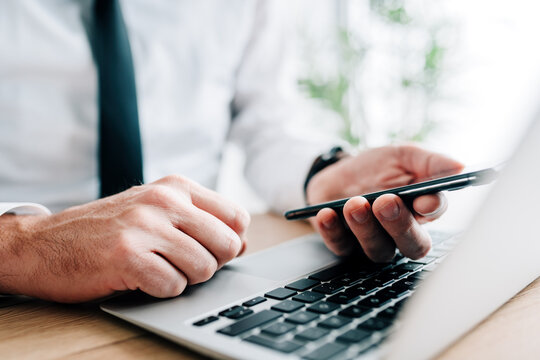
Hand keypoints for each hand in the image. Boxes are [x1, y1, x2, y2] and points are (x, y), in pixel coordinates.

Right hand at [0, 175, 249, 302]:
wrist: (46, 243)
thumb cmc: (109, 230)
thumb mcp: (157, 210)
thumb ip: (201, 221)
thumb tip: (244, 243)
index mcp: (176, 186)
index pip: (237, 217)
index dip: (231, 242)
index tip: (209, 250)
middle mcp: (164, 200)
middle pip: (228, 245)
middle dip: (211, 264)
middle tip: (181, 263)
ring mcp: (145, 226)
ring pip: (204, 269)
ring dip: (184, 278)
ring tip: (157, 268)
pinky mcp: (127, 256)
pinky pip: (173, 286)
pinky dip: (161, 291)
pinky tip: (140, 278)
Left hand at [306, 145, 463, 261]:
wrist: (339, 172)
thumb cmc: (377, 167)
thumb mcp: (403, 156)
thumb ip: (430, 162)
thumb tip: (459, 167)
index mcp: (421, 210)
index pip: (433, 215)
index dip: (431, 209)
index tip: (424, 200)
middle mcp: (401, 232)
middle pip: (411, 244)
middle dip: (400, 225)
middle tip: (386, 202)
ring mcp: (372, 241)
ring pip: (378, 250)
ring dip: (366, 228)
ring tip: (355, 203)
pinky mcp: (344, 243)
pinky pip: (340, 246)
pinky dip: (332, 230)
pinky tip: (326, 213)